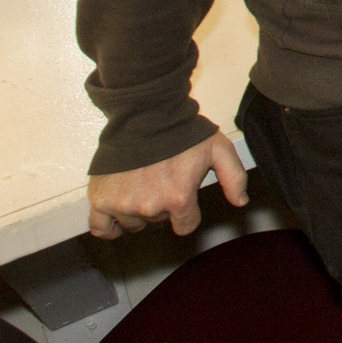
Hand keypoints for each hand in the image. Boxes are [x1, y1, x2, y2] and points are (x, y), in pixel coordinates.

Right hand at [88, 132, 248, 238]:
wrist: (145, 115)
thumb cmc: (182, 132)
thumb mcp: (219, 149)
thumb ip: (234, 177)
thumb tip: (240, 201)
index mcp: (178, 197)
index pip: (185, 225)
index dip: (187, 213)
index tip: (184, 198)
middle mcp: (149, 205)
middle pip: (159, 221)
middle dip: (163, 205)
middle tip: (162, 180)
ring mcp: (123, 204)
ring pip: (134, 223)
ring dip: (138, 210)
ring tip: (142, 184)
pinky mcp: (101, 199)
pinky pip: (101, 227)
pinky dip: (108, 226)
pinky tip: (115, 219)